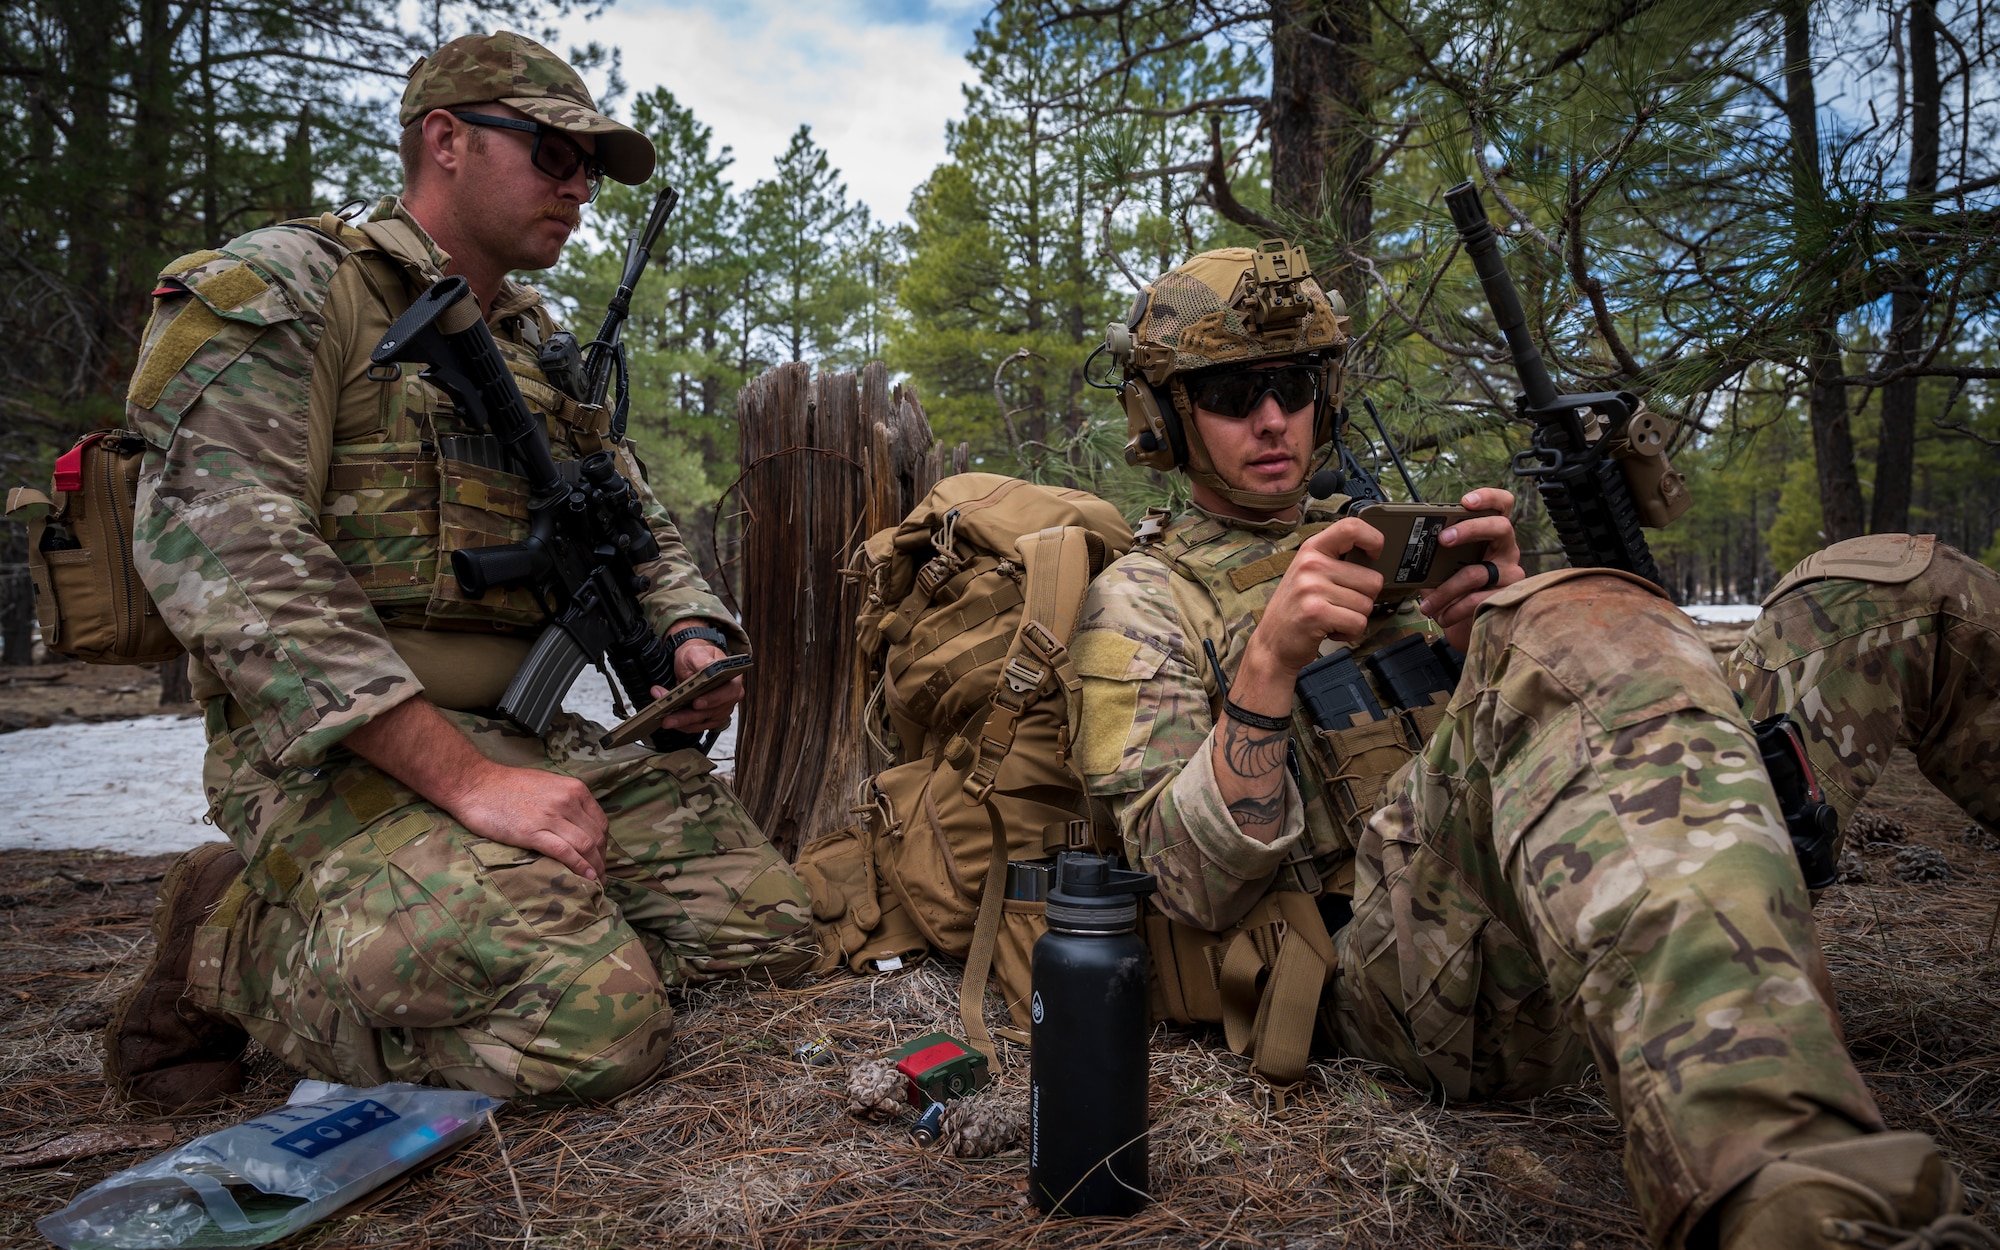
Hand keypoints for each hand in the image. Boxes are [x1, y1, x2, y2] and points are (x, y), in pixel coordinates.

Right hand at [441, 760, 608, 880]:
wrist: (475, 784)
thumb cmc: (507, 785)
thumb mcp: (547, 784)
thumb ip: (566, 800)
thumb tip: (578, 822)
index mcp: (574, 789)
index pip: (600, 822)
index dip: (604, 844)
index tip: (600, 858)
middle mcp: (567, 801)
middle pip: (596, 836)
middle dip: (601, 859)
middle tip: (600, 875)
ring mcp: (551, 816)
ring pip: (585, 846)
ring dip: (595, 867)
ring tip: (596, 882)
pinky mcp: (532, 832)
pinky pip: (565, 852)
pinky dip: (580, 867)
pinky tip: (586, 877)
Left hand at [653, 622, 742, 733]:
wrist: (692, 662)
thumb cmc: (698, 657)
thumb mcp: (698, 653)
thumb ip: (703, 661)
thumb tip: (707, 669)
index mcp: (733, 680)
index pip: (728, 693)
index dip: (713, 700)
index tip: (696, 703)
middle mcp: (729, 698)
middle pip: (711, 712)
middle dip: (688, 716)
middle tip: (670, 717)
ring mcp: (719, 710)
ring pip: (701, 722)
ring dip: (681, 722)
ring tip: (664, 718)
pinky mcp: (707, 719)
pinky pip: (694, 726)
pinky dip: (680, 724)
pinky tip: (667, 718)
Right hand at [1239, 518, 1385, 687]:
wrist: (1271, 643)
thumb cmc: (1296, 609)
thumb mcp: (1309, 575)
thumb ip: (1336, 562)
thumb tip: (1375, 558)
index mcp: (1312, 549)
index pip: (1351, 527)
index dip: (1373, 539)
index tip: (1375, 555)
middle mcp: (1311, 564)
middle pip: (1372, 580)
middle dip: (1364, 599)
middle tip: (1340, 605)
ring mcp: (1312, 588)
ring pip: (1367, 605)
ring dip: (1355, 618)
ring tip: (1332, 617)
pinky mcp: (1316, 612)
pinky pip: (1358, 623)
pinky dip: (1349, 632)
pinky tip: (1330, 628)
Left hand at [1418, 487, 1525, 650]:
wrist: (1470, 624)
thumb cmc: (1457, 586)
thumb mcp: (1448, 564)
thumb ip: (1439, 550)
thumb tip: (1410, 540)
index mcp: (1492, 534)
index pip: (1503, 504)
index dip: (1488, 497)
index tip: (1466, 500)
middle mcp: (1506, 549)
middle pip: (1499, 527)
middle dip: (1469, 530)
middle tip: (1443, 539)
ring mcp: (1510, 573)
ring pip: (1477, 573)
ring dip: (1445, 589)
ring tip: (1427, 603)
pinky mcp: (1506, 597)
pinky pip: (1478, 599)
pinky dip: (1455, 609)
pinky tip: (1442, 616)